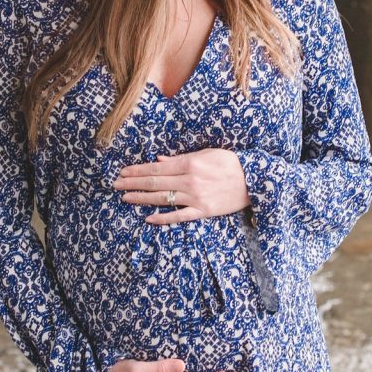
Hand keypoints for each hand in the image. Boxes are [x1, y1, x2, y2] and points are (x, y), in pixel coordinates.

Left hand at [112, 148, 251, 222]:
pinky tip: (148, 218)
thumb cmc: (231, 163)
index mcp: (190, 163)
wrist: (255, 180)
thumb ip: (182, 158)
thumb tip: (160, 160)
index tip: (123, 171)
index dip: (138, 170)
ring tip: (125, 197)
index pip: (157, 168)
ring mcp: (196, 198)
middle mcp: (190, 181)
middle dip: (133, 183)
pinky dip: (164, 218)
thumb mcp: (207, 153)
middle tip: (115, 184)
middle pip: (155, 183)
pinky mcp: (203, 212)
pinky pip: (180, 216)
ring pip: (163, 198)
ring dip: (142, 198)